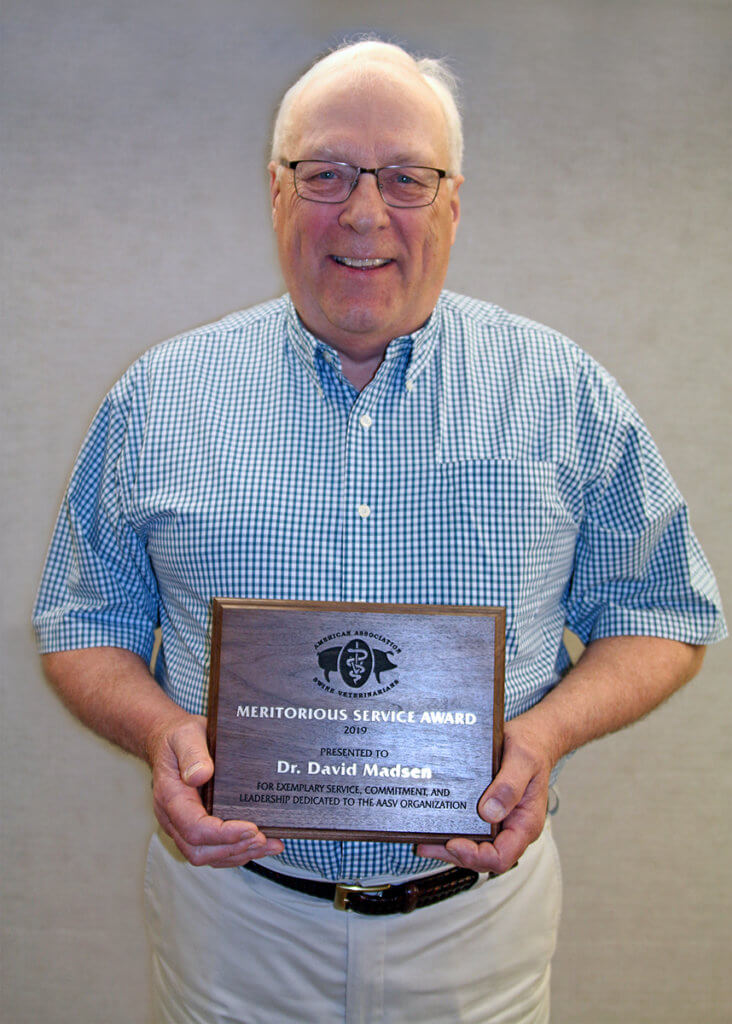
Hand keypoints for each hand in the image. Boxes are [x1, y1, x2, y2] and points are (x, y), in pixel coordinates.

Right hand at [149, 714, 283, 867]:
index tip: (250, 828)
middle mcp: (173, 817)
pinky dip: (236, 851)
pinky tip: (259, 844)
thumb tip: (200, 775)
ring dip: (239, 853)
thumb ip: (192, 754)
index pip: (194, 828)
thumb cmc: (178, 738)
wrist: (169, 741)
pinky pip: (212, 849)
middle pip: (199, 850)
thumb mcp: (186, 735)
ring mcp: (182, 825)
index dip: (223, 834)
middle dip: (234, 848)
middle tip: (263, 838)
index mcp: (170, 797)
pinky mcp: (195, 827)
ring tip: (269, 845)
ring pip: (207, 855)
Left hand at [415, 716, 553, 873]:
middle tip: (427, 845)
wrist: (532, 738)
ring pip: (475, 847)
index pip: (502, 856)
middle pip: (483, 858)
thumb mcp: (523, 760)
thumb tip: (490, 812)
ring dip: (450, 847)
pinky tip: (436, 824)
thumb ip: (509, 786)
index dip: (476, 856)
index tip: (453, 843)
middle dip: (454, 854)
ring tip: (425, 841)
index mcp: (525, 823)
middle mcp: (512, 827)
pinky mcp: (489, 812)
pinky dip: (454, 830)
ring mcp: (500, 822)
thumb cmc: (531, 749)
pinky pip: (471, 829)